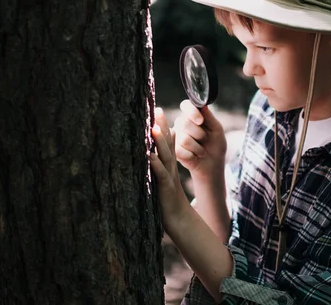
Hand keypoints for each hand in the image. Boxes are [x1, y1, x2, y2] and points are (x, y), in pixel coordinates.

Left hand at [150, 107, 190, 231]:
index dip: (163, 126)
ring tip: (154, 127)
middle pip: (168, 144)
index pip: (168, 142)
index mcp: (168, 166)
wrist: (181, 222)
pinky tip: (149, 155)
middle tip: (157, 109)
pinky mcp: (165, 189)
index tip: (157, 110)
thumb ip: (158, 168)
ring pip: (165, 156)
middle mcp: (170, 169)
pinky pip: (160, 174)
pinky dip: (155, 164)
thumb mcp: (163, 182)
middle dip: (162, 126)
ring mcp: (168, 178)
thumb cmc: (168, 203)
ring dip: (160, 142)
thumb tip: (150, 155)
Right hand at [173, 100, 226, 180]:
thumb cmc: (215, 144)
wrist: (213, 163)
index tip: (200, 121)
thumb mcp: (216, 129)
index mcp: (191, 115)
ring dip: (198, 147)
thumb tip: (202, 104)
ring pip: (184, 139)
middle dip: (199, 134)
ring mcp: (175, 137)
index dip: (192, 112)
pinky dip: (193, 155)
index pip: (186, 105)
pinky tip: (195, 156)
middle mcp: (180, 123)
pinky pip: (181, 151)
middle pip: (184, 123)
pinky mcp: (173, 150)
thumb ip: (209, 117)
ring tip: (201, 149)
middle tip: (205, 139)